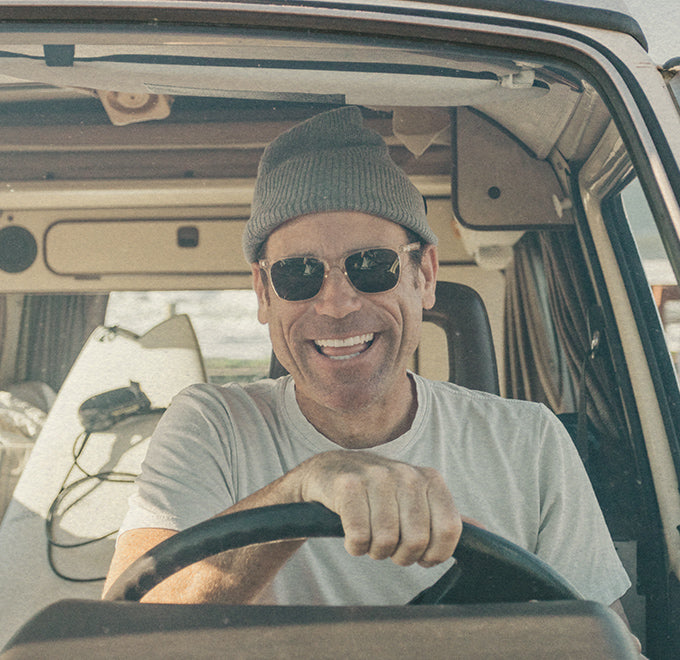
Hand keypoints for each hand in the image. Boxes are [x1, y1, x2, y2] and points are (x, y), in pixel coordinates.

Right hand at [294, 451, 461, 566]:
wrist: (329, 471)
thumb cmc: (378, 493)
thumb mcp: (414, 497)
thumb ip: (444, 515)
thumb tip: (483, 531)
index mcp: (429, 478)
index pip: (450, 530)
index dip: (435, 554)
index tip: (420, 556)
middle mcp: (406, 474)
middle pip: (417, 541)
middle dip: (400, 555)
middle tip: (388, 545)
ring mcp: (376, 477)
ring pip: (386, 541)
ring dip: (375, 551)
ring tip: (369, 537)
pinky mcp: (347, 485)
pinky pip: (359, 537)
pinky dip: (355, 547)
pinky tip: (351, 535)